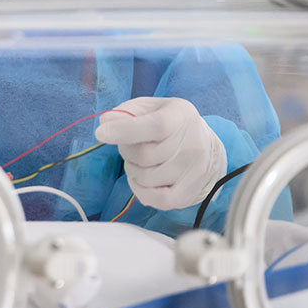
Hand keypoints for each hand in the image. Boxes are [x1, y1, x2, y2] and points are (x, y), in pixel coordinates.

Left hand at [94, 97, 225, 210]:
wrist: (205, 147)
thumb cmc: (170, 124)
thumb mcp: (150, 107)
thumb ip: (126, 112)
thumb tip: (105, 123)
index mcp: (181, 117)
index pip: (154, 126)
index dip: (124, 130)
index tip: (101, 133)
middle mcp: (192, 145)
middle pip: (144, 155)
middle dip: (126, 151)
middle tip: (130, 145)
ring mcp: (194, 172)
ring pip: (146, 178)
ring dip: (133, 170)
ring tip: (139, 161)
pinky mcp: (190, 193)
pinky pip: (157, 200)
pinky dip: (140, 191)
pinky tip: (140, 180)